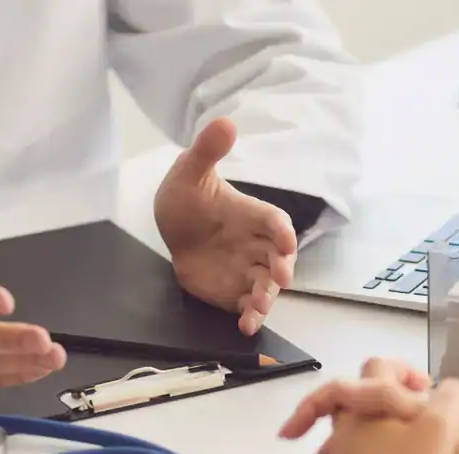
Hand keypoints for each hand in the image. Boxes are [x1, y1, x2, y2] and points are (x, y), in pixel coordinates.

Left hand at [155, 117, 297, 335]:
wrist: (173, 228)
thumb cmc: (189, 196)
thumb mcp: (191, 171)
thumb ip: (208, 151)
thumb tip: (225, 122)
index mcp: (252, 215)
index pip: (275, 222)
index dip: (282, 231)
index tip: (285, 240)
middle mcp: (256, 244)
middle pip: (278, 259)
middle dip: (281, 269)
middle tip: (280, 279)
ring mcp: (247, 270)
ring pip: (266, 286)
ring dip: (266, 298)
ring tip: (259, 308)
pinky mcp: (235, 291)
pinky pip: (247, 306)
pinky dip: (250, 317)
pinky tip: (246, 326)